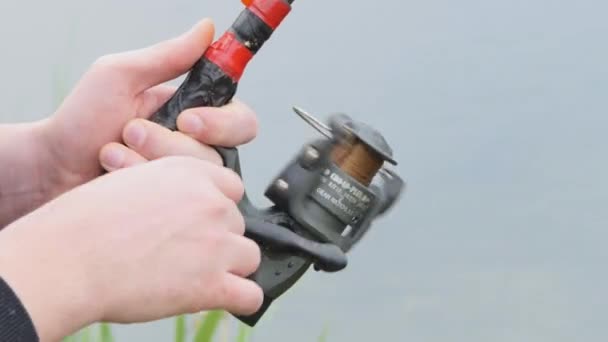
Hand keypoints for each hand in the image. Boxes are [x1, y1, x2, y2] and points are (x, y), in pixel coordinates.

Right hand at [0, 157, 261, 341]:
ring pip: (249, 257)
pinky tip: (224, 301)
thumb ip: (166, 193)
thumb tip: (180, 214)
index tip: (201, 223)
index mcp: (190, 173)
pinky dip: (241, 300)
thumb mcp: (130, 184)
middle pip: (238, 224)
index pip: (230, 188)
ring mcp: (216, 243)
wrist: (68, 259)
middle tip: (186, 256)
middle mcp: (211, 203)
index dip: (216, 209)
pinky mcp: (213, 284)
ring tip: (200, 278)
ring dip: (230, 269)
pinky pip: (250, 295)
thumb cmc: (85, 224)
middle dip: (218, 240)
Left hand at [1, 18, 257, 225]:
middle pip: (221, 153)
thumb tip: (207, 29)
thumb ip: (168, 56)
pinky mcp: (170, 203)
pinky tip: (113, 173)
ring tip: (112, 151)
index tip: (188, 120)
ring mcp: (182, 178)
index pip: (240, 120)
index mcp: (193, 113)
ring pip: (197, 177)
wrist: (52, 168)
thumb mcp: (122, 76)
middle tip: (134, 132)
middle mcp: (195, 148)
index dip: (222, 124)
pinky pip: (177, 198)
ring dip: (147, 159)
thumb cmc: (81, 120)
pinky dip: (138, 179)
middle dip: (173, 145)